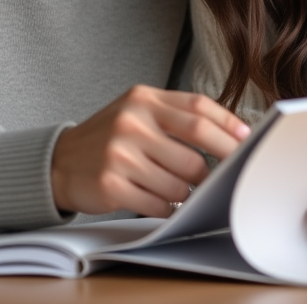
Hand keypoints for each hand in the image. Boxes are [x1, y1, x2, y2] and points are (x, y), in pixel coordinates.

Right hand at [50, 85, 249, 216]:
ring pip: (179, 184)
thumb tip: (229, 136)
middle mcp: (132, 122)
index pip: (198, 109)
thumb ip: (176, 117)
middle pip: (195, 152)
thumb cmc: (110, 138)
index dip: (228, 126)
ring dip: (189, 193)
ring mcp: (120, 154)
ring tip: (184, 190)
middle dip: (217, 169)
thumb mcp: (137, 112)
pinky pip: (158, 204)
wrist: (59, 162)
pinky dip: (168, 207)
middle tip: (225, 177)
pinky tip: (163, 201)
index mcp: (143, 99)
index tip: (247, 140)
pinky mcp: (112, 185)